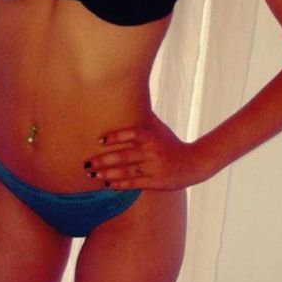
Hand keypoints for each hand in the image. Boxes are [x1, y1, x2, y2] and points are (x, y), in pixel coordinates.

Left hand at [84, 115, 207, 190]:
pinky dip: (120, 185)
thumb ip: (144, 117)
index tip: (99, 140)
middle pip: (124, 156)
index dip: (115, 137)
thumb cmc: (171, 143)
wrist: (194, 163)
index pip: (131, 134)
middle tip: (86, 163)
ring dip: (107, 174)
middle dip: (103, 161)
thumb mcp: (160, 128)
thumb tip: (130, 96)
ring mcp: (153, 168)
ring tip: (92, 175)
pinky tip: (107, 185)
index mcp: (152, 137)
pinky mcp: (156, 182)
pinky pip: (134, 184)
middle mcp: (152, 152)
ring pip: (126, 172)